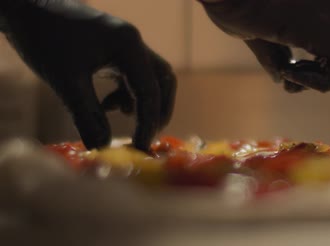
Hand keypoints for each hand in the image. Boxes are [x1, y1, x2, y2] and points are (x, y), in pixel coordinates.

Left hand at [1, 0, 176, 151]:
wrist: (24, 8)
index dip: (148, 122)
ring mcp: (125, 43)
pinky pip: (132, 73)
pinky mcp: (113, 47)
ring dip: (142, 101)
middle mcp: (134, 42)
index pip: (150, 90)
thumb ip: (88, 116)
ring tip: (123, 117)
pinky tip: (105, 104)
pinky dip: (126, 92)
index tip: (141, 147)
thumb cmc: (43, 40)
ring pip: (149, 76)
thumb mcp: (66, 83)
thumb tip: (102, 146)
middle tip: (147, 134)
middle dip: (157, 109)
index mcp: (129, 45)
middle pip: (162, 80)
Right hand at [199, 0, 329, 92]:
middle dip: (325, 72)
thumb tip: (280, 79)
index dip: (322, 62)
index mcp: (322, 2)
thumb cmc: (232, 4)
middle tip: (290, 74)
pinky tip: (288, 73)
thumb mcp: (260, 33)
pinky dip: (314, 82)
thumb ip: (276, 55)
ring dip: (317, 80)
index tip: (291, 69)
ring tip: (287, 75)